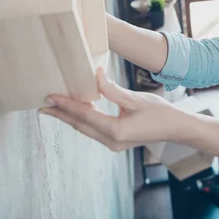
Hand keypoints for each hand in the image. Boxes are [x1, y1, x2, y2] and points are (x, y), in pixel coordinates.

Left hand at [39, 68, 181, 151]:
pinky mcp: (116, 141)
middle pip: (79, 125)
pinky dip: (82, 120)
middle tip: (42, 105)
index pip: (84, 115)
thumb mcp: (136, 98)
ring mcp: (113, 144)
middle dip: (60, 114)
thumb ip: (112, 89)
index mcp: (116, 131)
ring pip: (85, 129)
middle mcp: (111, 141)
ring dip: (69, 117)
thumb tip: (95, 75)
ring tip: (53, 108)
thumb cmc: (160, 113)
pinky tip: (76, 111)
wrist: (176, 128)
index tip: (50, 97)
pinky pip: (93, 130)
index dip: (66, 105)